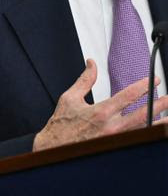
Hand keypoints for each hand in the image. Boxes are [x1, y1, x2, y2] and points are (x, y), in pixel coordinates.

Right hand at [33, 59, 167, 150]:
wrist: (55, 148)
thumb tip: (91, 64)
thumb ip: (85, 80)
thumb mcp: (70, 97)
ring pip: (143, 130)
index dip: (144, 86)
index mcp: (100, 112)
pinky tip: (153, 128)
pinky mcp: (115, 147)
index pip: (128, 96)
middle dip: (159, 105)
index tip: (153, 80)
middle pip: (143, 115)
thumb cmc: (61, 125)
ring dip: (157, 121)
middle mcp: (111, 127)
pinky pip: (136, 139)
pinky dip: (146, 132)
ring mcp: (115, 140)